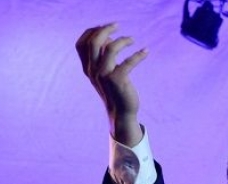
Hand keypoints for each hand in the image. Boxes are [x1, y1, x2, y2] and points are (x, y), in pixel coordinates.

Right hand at [76, 23, 148, 146]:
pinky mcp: (118, 81)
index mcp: (88, 68)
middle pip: (93, 42)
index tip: (106, 28)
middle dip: (105, 29)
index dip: (91, 31)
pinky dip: (138, 55)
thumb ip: (104, 56)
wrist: (121, 113)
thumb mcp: (106, 72)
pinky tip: (146, 52)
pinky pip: (128, 62)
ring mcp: (104, 76)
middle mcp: (93, 71)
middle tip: (117, 25)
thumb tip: (110, 39)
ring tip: (133, 40)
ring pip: (110, 48)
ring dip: (123, 40)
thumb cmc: (115, 90)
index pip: (81, 44)